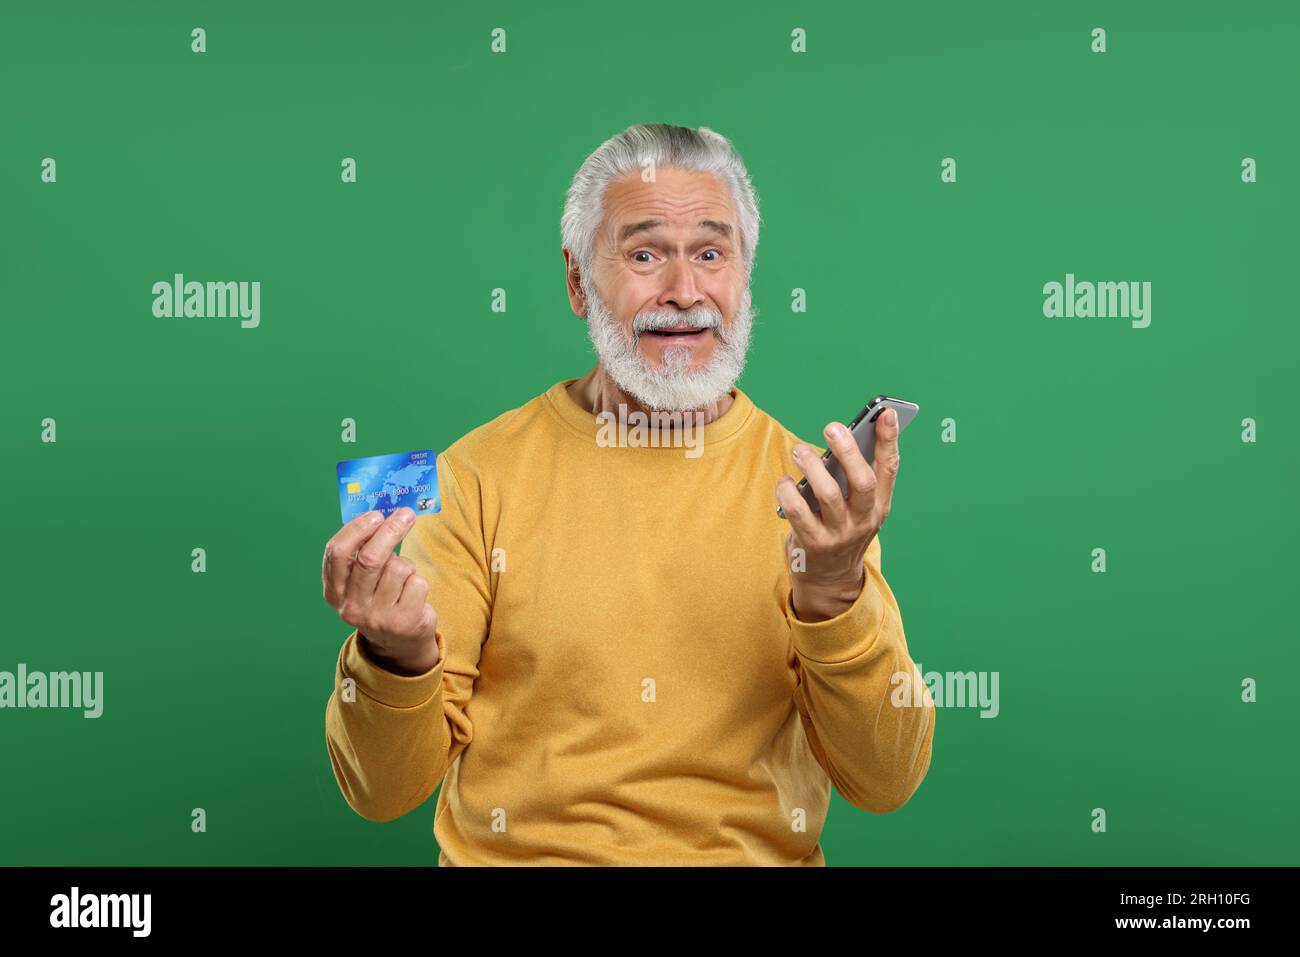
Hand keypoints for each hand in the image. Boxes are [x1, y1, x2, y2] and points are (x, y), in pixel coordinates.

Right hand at [322, 507, 440, 674]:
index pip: (337, 553)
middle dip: (391, 530)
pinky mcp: (404, 622)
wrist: (399, 642)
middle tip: (406, 514)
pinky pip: (417, 583)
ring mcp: (377, 618)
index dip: (357, 529)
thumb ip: (362, 552)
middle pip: (370, 558)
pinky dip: (419, 581)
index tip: (376, 515)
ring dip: (407, 563)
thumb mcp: (361, 580)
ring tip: (404, 575)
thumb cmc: (380, 597)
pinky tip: (412, 594)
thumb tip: (380, 513)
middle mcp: (351, 607)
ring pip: (398, 568)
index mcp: (334, 592)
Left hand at [775, 407, 901, 620]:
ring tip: (800, 450)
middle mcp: (864, 520)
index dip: (889, 439)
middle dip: (847, 451)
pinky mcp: (814, 544)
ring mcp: (840, 534)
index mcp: (880, 505)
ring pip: (828, 495)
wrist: (831, 579)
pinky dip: (788, 492)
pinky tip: (784, 482)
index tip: (886, 412)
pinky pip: (798, 513)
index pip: (889, 468)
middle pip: (861, 481)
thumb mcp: (857, 508)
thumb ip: (852, 478)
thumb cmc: (841, 529)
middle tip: (831, 427)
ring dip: (812, 467)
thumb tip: (839, 439)